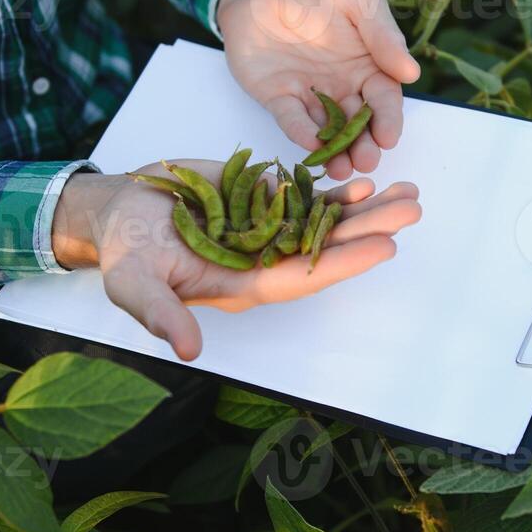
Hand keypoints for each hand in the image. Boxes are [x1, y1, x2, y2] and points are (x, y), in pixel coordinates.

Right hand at [51, 162, 421, 359]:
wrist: (121, 211)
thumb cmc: (127, 251)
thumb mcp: (135, 282)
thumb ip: (161, 314)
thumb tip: (188, 350)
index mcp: (242, 285)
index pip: (301, 277)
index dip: (341, 263)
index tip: (384, 248)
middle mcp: (263, 262)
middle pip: (325, 248)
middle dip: (369, 230)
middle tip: (411, 212)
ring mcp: (266, 231)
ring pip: (324, 223)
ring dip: (365, 211)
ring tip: (408, 195)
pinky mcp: (262, 203)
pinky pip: (306, 200)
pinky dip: (334, 192)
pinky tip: (365, 182)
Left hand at [216, 0, 421, 179]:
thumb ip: (382, 33)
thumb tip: (411, 73)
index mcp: (368, 65)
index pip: (384, 99)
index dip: (388, 120)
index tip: (388, 137)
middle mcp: (342, 87)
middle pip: (358, 124)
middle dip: (363, 146)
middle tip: (366, 163)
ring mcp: (310, 95)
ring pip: (327, 130)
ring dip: (336, 152)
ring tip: (341, 169)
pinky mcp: (278, 98)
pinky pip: (292, 119)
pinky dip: (301, 132)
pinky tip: (311, 144)